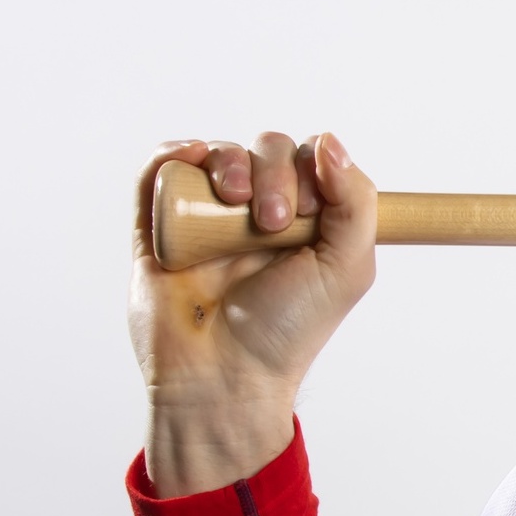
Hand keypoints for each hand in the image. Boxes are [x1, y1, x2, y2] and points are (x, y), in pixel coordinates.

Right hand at [128, 132, 376, 495]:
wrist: (225, 374)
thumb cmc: (290, 329)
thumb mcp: (347, 266)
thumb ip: (355, 201)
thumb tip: (329, 141)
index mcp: (305, 220)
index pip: (311, 160)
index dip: (313, 169)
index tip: (312, 211)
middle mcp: (256, 213)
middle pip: (266, 150)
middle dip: (276, 172)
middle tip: (274, 222)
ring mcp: (207, 217)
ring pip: (218, 154)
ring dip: (231, 163)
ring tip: (236, 202)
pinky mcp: (160, 226)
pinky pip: (161, 169)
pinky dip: (175, 152)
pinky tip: (193, 156)